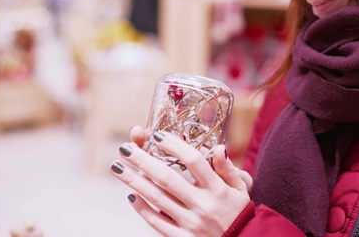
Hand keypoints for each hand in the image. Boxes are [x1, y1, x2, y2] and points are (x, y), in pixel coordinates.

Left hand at [111, 130, 251, 236]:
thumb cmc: (238, 213)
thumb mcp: (240, 189)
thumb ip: (228, 168)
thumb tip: (218, 147)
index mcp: (217, 189)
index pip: (194, 161)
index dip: (174, 146)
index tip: (157, 135)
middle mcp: (202, 205)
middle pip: (167, 178)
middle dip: (143, 161)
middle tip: (125, 148)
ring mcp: (190, 223)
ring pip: (157, 198)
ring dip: (134, 181)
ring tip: (118, 167)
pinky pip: (156, 222)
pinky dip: (142, 208)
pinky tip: (131, 194)